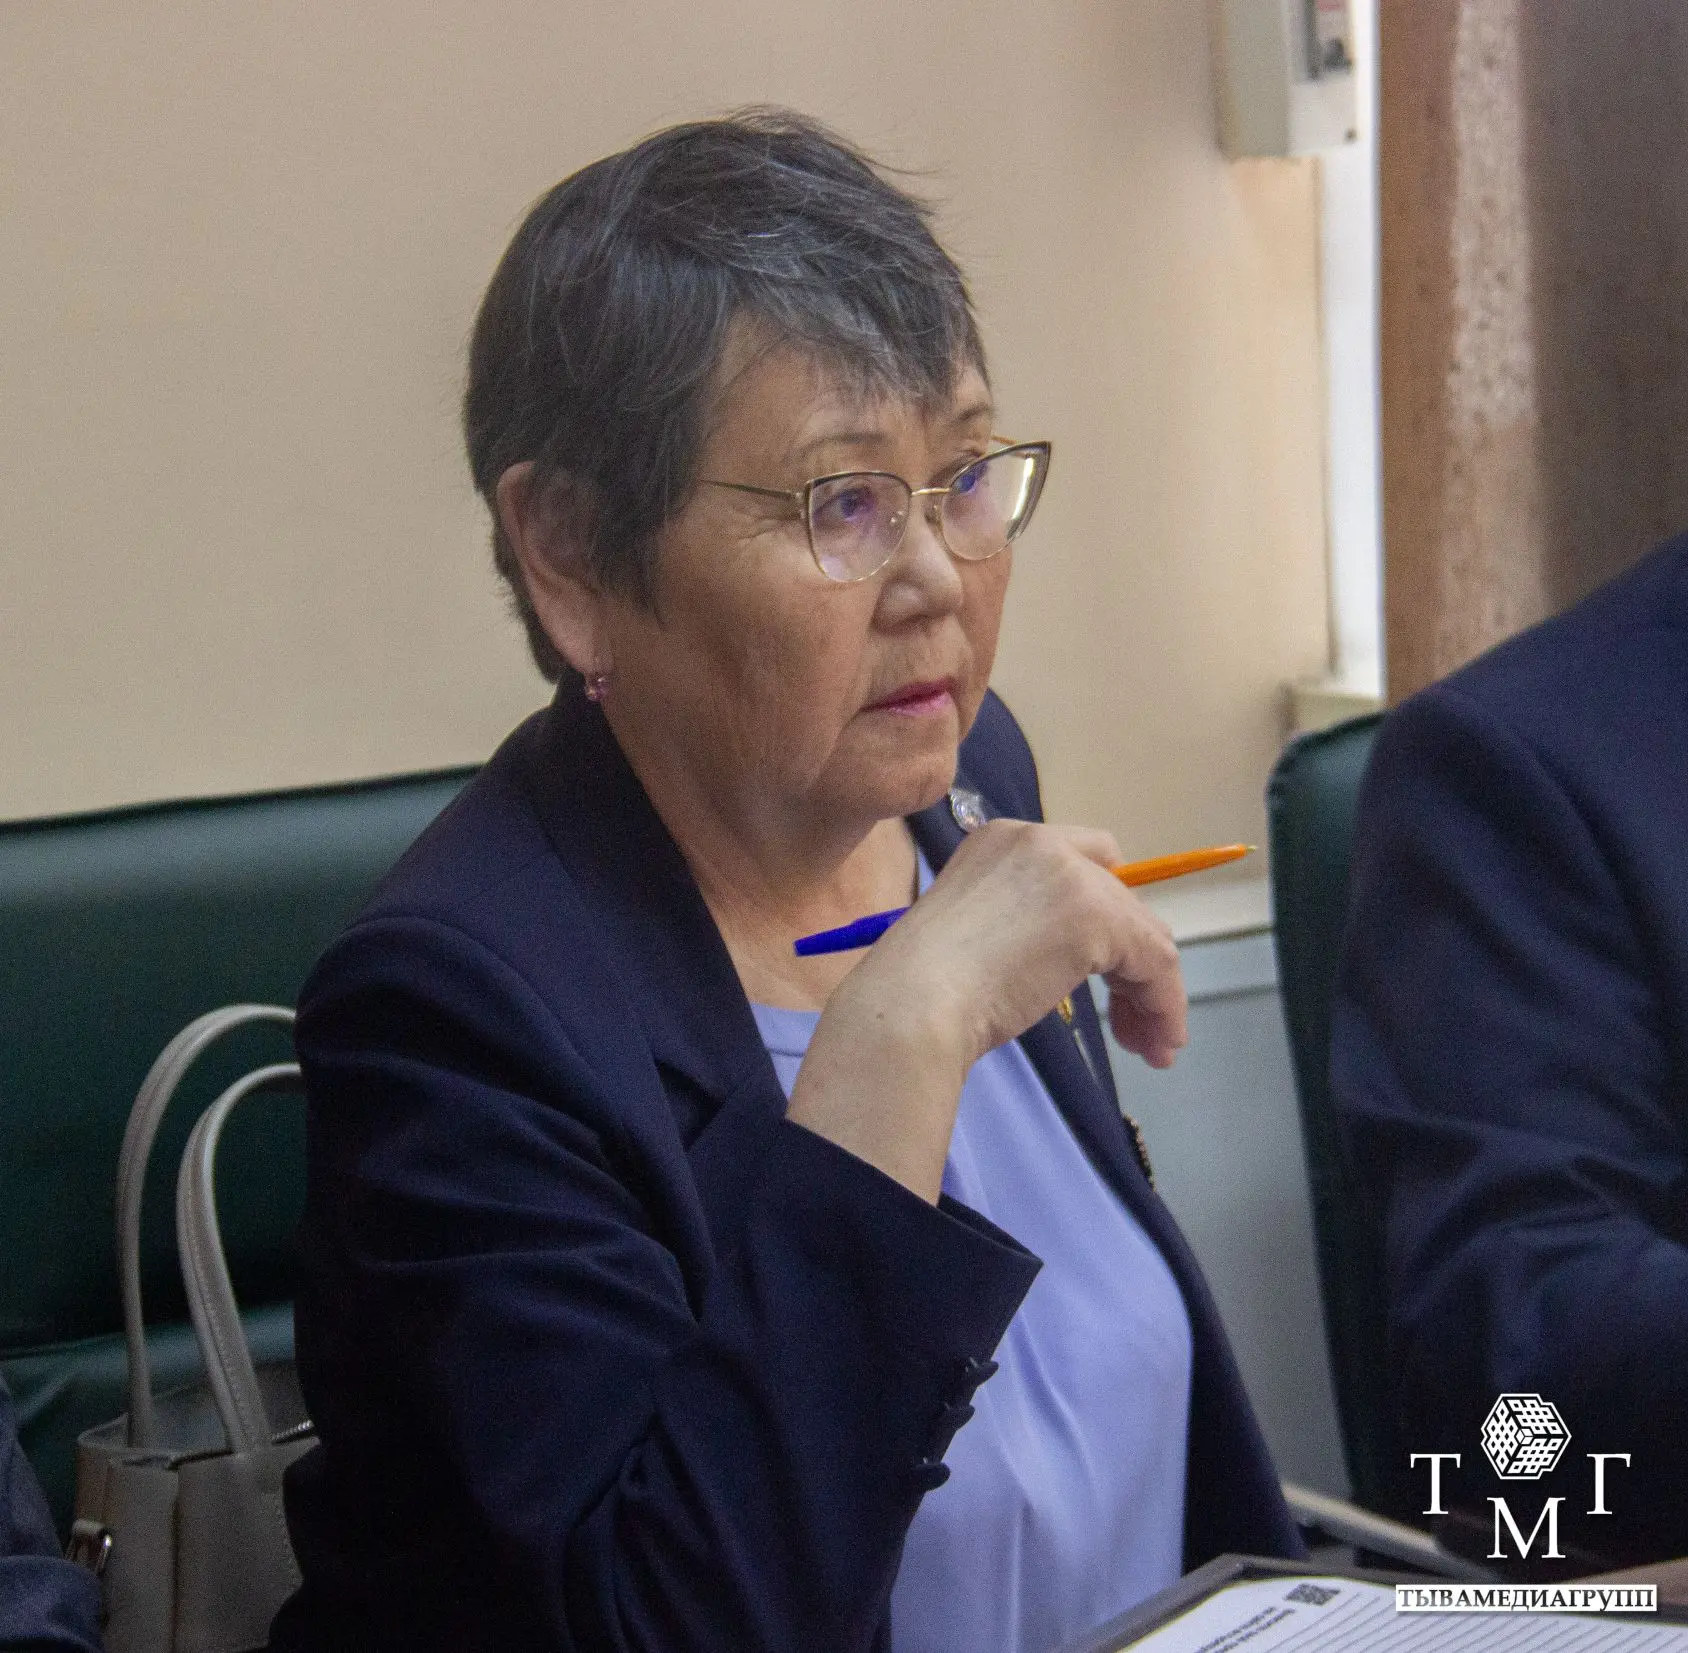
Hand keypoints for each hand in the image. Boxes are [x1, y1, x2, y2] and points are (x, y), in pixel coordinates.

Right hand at [785, 820, 1186, 1201]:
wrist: (913, 1002)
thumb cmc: (922, 986)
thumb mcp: (977, 933)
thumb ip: (1022, 922)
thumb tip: (1069, 954)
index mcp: (1000, 838)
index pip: (1083, 862)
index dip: (1104, 916)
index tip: (1108, 971)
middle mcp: (1040, 841)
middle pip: (1118, 896)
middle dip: (1130, 962)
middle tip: (1129, 1023)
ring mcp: (1071, 875)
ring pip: (1142, 930)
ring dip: (1153, 990)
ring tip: (1150, 1045)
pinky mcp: (1098, 915)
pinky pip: (1156, 960)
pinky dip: (1165, 1004)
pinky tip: (1156, 1042)